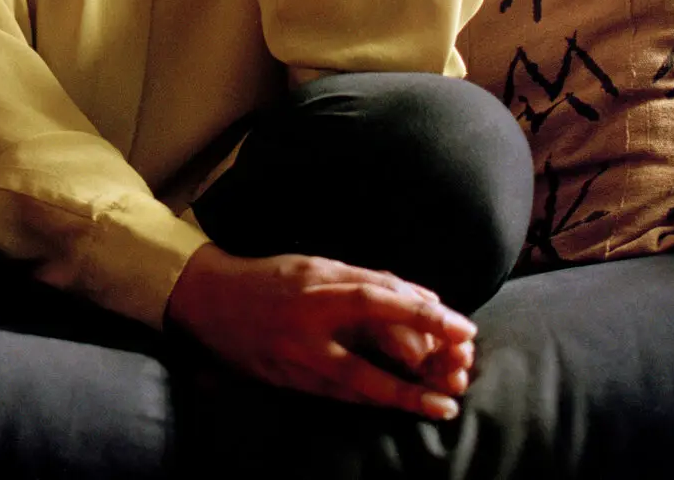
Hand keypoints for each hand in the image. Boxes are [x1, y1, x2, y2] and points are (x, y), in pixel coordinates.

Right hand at [165, 244, 476, 419]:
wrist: (210, 299)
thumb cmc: (275, 277)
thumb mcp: (321, 266)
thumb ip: (370, 280)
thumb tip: (424, 297)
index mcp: (320, 282)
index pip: (382, 297)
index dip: (425, 314)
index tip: (463, 328)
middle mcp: (309, 319)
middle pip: (372, 346)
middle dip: (420, 367)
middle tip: (460, 380)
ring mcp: (295, 353)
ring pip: (356, 381)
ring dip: (402, 395)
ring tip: (440, 406)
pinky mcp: (285, 378)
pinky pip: (335, 394)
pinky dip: (369, 400)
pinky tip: (396, 406)